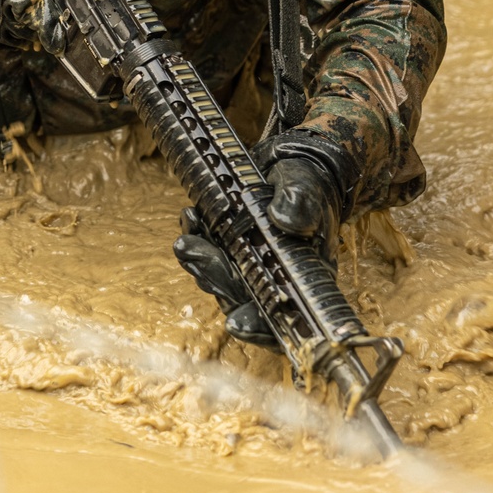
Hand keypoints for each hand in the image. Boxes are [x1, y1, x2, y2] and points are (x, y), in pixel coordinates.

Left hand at [172, 138, 352, 351]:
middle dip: (213, 279)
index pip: (283, 316)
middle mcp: (274, 278)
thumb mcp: (307, 187)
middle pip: (241, 297)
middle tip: (190, 251)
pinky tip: (190, 218)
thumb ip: (300, 202)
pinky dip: (197, 237)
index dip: (260, 327)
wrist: (292, 166)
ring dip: (199, 261)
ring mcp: (249, 265)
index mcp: (302, 276)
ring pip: (220, 278)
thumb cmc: (308, 182)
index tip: (235, 324)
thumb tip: (283, 218)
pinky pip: (209, 253)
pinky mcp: (230, 248)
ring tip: (185, 239)